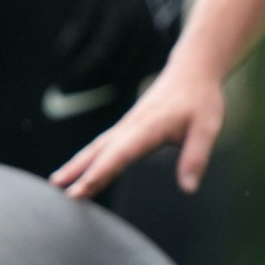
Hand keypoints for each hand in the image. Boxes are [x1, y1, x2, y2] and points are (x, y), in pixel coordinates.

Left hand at [51, 0, 181, 100]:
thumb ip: (81, 22)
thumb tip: (64, 52)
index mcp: (124, 20)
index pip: (98, 56)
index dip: (79, 72)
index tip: (63, 84)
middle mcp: (143, 34)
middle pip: (116, 72)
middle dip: (92, 87)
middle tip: (70, 94)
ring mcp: (156, 40)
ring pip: (131, 74)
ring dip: (108, 86)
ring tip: (85, 93)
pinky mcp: (162, 43)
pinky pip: (141, 69)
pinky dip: (123, 77)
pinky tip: (106, 82)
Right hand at [52, 61, 226, 198]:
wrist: (191, 72)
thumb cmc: (201, 100)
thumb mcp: (208, 128)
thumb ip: (195, 158)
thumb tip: (188, 188)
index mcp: (147, 129)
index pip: (117, 156)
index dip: (96, 175)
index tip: (78, 192)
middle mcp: (130, 127)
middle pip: (98, 153)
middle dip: (77, 173)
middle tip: (57, 192)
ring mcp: (125, 125)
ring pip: (95, 147)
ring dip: (75, 164)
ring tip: (56, 181)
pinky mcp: (126, 126)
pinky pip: (101, 143)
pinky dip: (86, 157)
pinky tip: (78, 166)